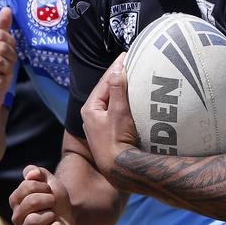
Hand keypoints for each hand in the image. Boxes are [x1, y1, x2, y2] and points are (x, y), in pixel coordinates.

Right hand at [0, 8, 16, 114]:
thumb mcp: (2, 50)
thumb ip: (2, 30)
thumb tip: (6, 9)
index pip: (1, 35)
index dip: (11, 45)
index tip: (10, 55)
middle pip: (1, 47)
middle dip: (11, 57)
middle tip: (8, 66)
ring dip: (7, 69)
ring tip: (4, 74)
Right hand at [10, 165, 75, 224]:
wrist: (69, 217)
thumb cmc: (56, 200)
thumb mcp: (50, 182)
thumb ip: (39, 172)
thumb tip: (31, 175)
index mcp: (16, 200)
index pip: (26, 187)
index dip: (43, 186)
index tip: (49, 191)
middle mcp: (16, 217)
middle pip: (31, 202)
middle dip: (49, 200)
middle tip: (53, 203)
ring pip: (34, 220)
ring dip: (51, 215)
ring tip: (53, 216)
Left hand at [81, 54, 137, 178]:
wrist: (119, 169)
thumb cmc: (116, 140)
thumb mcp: (118, 112)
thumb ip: (117, 90)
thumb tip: (117, 70)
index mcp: (90, 108)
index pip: (105, 81)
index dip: (116, 67)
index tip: (127, 55)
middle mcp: (93, 116)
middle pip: (108, 91)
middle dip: (119, 77)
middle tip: (132, 64)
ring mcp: (101, 126)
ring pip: (113, 102)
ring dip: (123, 90)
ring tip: (134, 78)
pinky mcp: (110, 134)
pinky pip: (117, 112)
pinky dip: (125, 103)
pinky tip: (134, 101)